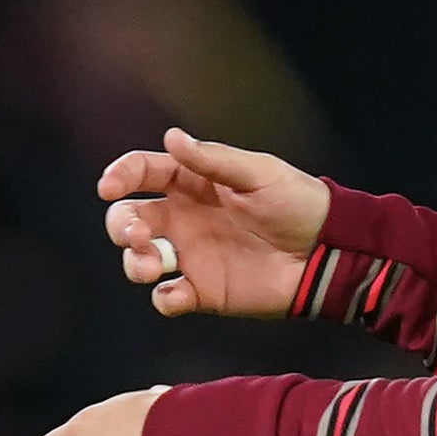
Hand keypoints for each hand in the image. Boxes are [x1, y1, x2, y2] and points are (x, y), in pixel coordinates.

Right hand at [96, 128, 327, 317]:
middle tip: (137, 234)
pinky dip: (165, 298)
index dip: (120, 176)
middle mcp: (183, 217)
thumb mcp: (258, 174)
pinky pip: (168, 297)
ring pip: (139, 259)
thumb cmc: (296, 202)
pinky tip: (178, 294)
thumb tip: (171, 137)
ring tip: (150, 267)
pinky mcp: (203, 291)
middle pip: (129, 218)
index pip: (143, 172)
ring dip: (134, 262)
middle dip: (121, 225)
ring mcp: (190, 256)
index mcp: (192, 182)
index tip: (110, 187)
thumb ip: (213, 160)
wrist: (327, 252)